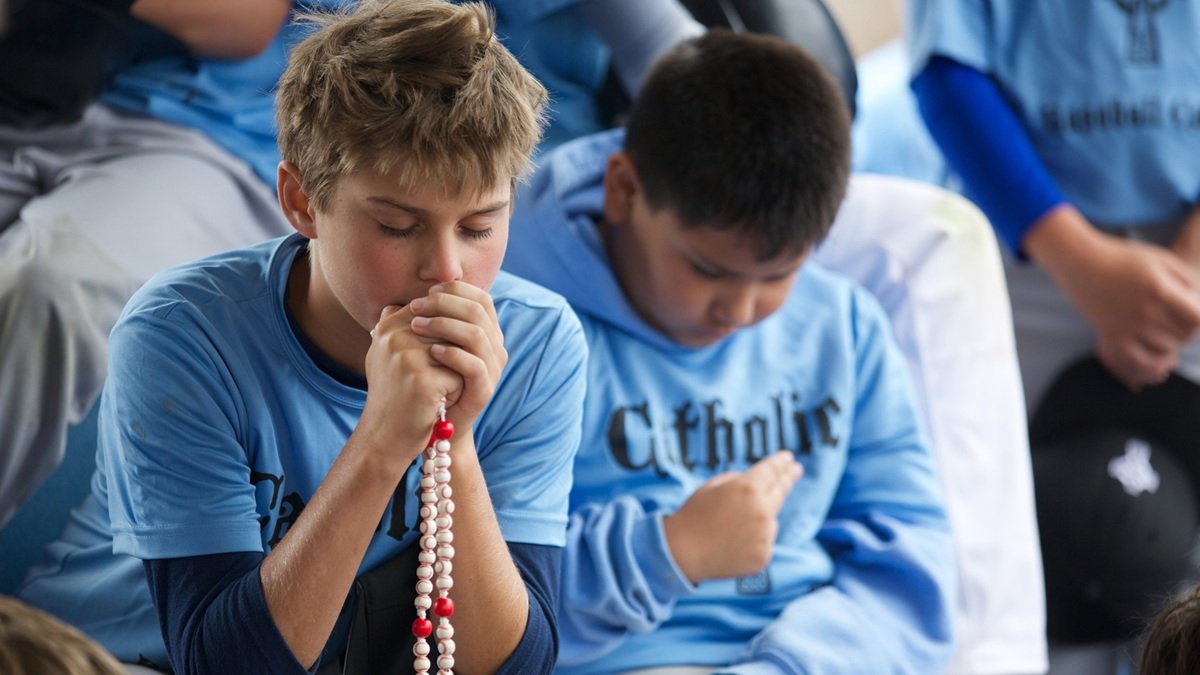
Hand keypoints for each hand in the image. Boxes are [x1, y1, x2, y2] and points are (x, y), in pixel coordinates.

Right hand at [359, 303, 463, 466]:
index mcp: (389, 324)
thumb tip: (433, 293)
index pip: (440, 311)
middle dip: (453, 358)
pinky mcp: (421, 379)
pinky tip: (436, 403)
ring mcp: (406, 356)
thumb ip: (407, 322)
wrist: (384, 437)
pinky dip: (455, 391)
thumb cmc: (394, 395)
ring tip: (435, 391)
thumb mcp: (392, 352)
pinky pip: (460, 374)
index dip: (448, 338)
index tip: (434, 363)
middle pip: (452, 331)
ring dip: (455, 373)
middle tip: (433, 382)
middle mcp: (394, 335)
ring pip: (459, 351)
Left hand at [407, 280, 507, 428]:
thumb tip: (391, 305)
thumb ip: (418, 327)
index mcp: (486, 332)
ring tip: (416, 327)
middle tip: (414, 308)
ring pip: (477, 335)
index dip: (454, 291)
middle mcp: (494, 347)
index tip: (426, 293)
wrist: (432, 423)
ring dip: (444, 325)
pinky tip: (430, 352)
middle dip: (443, 305)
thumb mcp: (423, 350)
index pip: (479, 298)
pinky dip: (452, 354)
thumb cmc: (427, 381)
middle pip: (477, 311)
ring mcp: (492, 369)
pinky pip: (474, 366)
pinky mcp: (485, 390)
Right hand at [664, 451, 802, 583]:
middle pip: (781, 490)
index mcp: (747, 488)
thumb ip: (738, 480)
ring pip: (771, 520)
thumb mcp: (712, 486)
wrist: (684, 553)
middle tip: (796, 469)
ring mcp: (765, 536)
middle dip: (789, 478)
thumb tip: (758, 483)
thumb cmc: (694, 515)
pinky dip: (754, 540)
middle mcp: (762, 511)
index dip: (780, 462)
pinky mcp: (764, 556)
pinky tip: (733, 543)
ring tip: (731, 525)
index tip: (789, 458)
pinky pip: (764, 541)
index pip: (771, 470)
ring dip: (760, 518)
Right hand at [1065, 237, 1199, 388]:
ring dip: (1171, 344)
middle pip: (1183, 336)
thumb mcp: (1162, 260)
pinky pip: (1139, 361)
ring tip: (1165, 330)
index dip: (1199, 318)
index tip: (1192, 311)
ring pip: (1165, 349)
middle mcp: (1143, 311)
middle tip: (1178, 320)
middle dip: (1188, 331)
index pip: (1197, 318)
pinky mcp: (1111, 335)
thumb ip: (1189, 282)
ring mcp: (1125, 326)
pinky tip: (1156, 354)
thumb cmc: (1124, 258)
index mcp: (1159, 289)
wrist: (1080, 262)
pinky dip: (1152, 362)